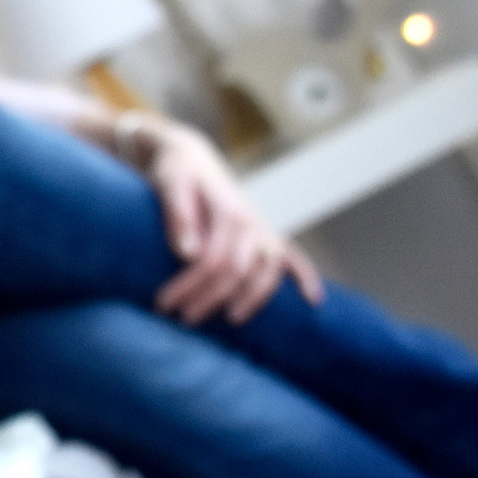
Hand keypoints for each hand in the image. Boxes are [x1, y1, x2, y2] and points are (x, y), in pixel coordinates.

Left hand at [126, 115, 324, 324]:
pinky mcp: (266, 232)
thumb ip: (178, 216)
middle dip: (209, 298)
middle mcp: (252, 223)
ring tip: (231, 319)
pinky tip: (313, 300)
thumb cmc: (176, 172)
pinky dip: (305, 276)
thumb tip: (188, 254)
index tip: (164, 305)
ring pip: (267, 272)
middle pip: (237, 272)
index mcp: (229, 213)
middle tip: (182, 319)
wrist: (190, 158)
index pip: (213, 262)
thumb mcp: (169, 185)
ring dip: (252, 299)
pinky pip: (293, 256)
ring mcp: (263, 229)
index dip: (189, 286)